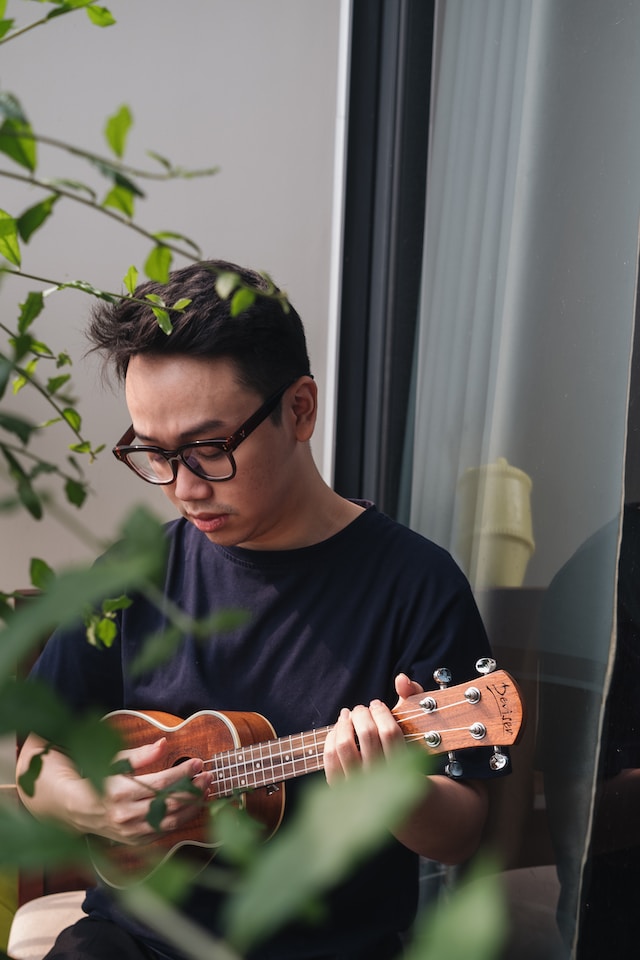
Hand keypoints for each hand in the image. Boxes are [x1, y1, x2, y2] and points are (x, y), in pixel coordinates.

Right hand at [89, 737, 206, 844]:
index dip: (183, 773)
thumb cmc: (99, 779)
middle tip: (208, 775)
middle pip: (170, 802)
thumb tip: (163, 743)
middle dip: (193, 788)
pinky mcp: (135, 841)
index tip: (197, 763)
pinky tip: (190, 805)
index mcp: (120, 792)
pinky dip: (180, 818)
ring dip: (192, 806)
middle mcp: (126, 815)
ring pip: (171, 820)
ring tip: (204, 791)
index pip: (161, 783)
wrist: (78, 808)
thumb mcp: (116, 761)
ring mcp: (131, 831)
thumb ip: (141, 755)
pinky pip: (164, 831)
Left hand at [323, 674, 424, 785]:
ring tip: (349, 715)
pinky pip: (331, 758)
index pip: (390, 733)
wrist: (404, 800)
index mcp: (405, 768)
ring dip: (344, 723)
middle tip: (362, 709)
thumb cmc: (410, 755)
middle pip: (367, 735)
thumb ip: (413, 698)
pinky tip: (339, 729)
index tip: (377, 704)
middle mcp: (383, 781)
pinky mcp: (342, 790)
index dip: (381, 712)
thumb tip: (400, 679)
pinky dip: (332, 737)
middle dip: (362, 713)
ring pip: (345, 746)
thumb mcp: (417, 728)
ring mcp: (360, 788)